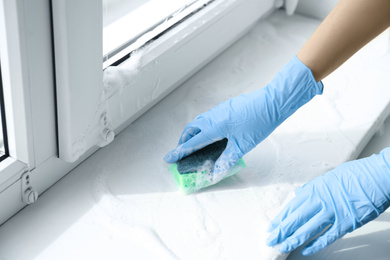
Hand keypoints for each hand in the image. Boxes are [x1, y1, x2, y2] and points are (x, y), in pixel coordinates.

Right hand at [164, 56, 322, 182]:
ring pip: (199, 122)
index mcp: (214, 127)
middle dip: (184, 141)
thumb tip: (215, 173)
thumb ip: (226, 160)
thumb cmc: (259, 122)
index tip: (168, 158)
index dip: (180, 152)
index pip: (192, 143)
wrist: (273, 101)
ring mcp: (219, 110)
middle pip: (191, 129)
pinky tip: (212, 133)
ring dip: (193, 133)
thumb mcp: (242, 145)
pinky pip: (208, 117)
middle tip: (182, 152)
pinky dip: (203, 127)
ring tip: (195, 144)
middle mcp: (213, 116)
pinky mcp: (226, 107)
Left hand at [266, 148, 389, 254]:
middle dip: (281, 231)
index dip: (280, 219)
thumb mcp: (328, 177)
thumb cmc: (355, 174)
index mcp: (314, 189)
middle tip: (271, 239)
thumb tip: (300, 194)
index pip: (292, 207)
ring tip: (283, 246)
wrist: (377, 176)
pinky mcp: (346, 223)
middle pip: (296, 219)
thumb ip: (312, 188)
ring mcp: (333, 212)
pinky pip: (327, 236)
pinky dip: (316, 244)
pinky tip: (306, 250)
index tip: (273, 226)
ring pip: (308, 229)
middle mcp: (320, 201)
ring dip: (294, 239)